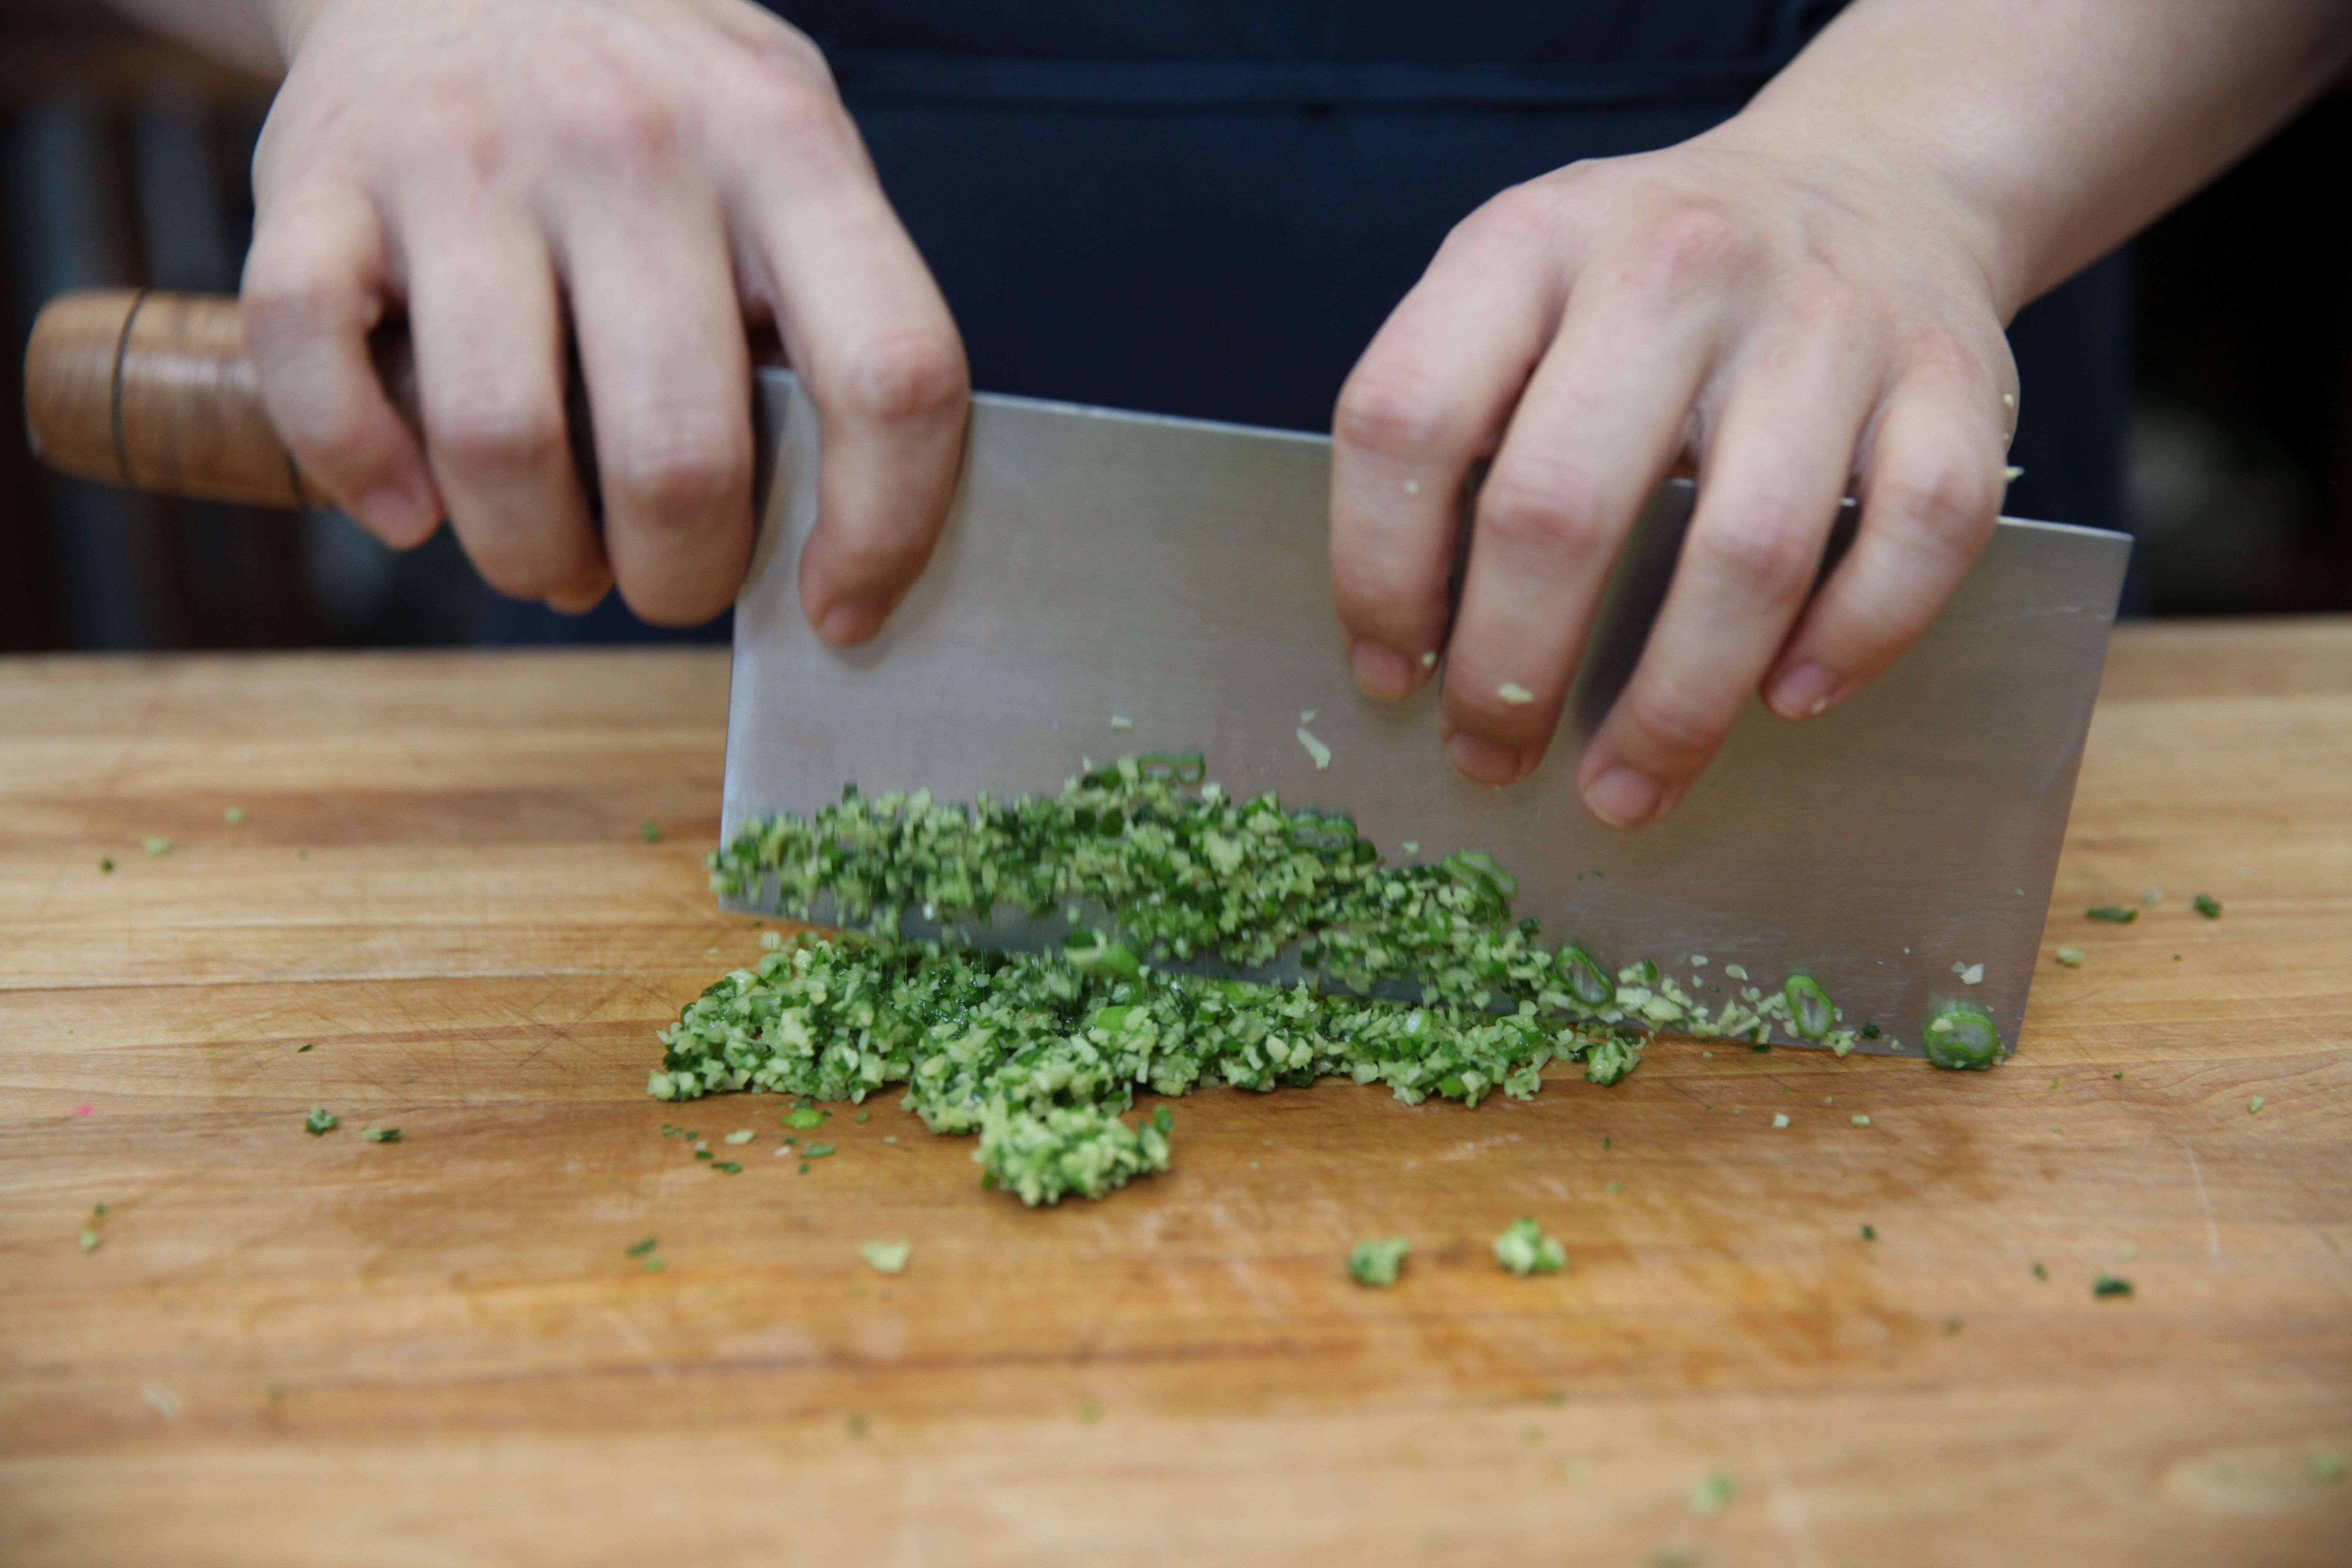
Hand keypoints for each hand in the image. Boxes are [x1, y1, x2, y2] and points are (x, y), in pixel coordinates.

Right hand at [240, 0, 966, 630]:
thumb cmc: (656, 104)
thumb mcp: (790, 154)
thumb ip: (828, 318)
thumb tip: (835, 534)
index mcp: (783, 147)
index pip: (890, 373)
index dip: (882, 530)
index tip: (842, 609)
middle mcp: (631, 142)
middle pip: (680, 454)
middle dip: (680, 577)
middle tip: (669, 578)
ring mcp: (465, 157)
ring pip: (501, 442)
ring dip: (534, 555)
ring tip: (556, 557)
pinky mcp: (320, 179)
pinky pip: (321, 371)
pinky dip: (367, 479)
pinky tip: (413, 504)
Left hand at [1329, 131, 2015, 826]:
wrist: (1866, 178)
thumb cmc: (1653, 286)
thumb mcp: (1518, 293)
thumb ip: (1449, 428)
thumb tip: (1411, 644)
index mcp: (1532, 243)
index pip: (1407, 420)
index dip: (1377, 572)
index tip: (1391, 673)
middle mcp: (1678, 266)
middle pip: (1562, 509)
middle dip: (1510, 672)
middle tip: (1491, 755)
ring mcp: (1828, 324)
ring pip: (1746, 555)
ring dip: (1673, 708)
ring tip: (1624, 787)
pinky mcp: (1954, 385)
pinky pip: (1910, 545)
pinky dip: (1848, 643)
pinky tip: (1785, 699)